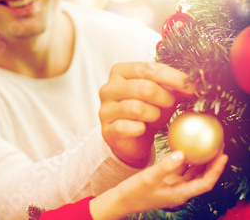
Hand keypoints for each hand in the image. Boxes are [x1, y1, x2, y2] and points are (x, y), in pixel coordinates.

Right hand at [89, 150, 227, 219]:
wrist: (121, 200)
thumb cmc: (134, 193)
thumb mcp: (148, 178)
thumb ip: (165, 166)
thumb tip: (182, 153)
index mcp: (180, 194)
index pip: (205, 183)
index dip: (216, 170)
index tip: (222, 155)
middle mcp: (180, 190)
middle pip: (203, 176)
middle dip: (212, 162)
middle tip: (218, 145)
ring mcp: (173, 185)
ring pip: (193, 172)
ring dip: (201, 160)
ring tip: (206, 145)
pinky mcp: (166, 180)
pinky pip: (181, 168)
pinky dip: (186, 159)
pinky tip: (186, 147)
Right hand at [99, 62, 193, 167]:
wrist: (133, 139)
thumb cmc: (149, 110)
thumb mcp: (163, 93)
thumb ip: (175, 84)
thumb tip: (199, 80)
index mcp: (121, 71)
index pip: (149, 69)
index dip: (174, 77)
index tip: (194, 87)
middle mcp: (108, 88)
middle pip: (144, 88)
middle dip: (165, 98)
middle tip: (171, 104)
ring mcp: (105, 109)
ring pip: (136, 108)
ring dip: (154, 114)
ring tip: (155, 116)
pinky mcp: (106, 129)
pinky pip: (127, 127)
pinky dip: (140, 128)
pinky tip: (142, 129)